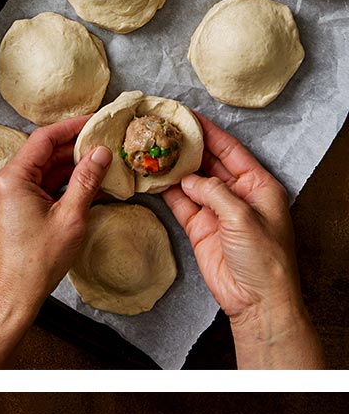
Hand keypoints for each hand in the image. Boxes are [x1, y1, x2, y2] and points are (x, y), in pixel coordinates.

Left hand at [0, 119, 110, 367]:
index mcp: (10, 179)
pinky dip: (55, 183)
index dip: (71, 127)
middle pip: (40, 154)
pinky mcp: (4, 207)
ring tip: (97, 161)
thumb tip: (101, 152)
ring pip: (38, 170)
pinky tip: (81, 182)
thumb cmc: (38, 262)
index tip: (95, 120)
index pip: (43, 139)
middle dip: (72, 148)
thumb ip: (86, 180)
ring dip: (66, 166)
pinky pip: (33, 185)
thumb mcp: (71, 217)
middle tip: (103, 142)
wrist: (14, 295)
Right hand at [162, 115, 322, 367]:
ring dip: (173, 167)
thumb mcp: (242, 216)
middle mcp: (237, 193)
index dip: (207, 131)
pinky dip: (166, 191)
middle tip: (161, 129)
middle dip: (186, 146)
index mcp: (257, 183)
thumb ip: (214, 191)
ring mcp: (216, 210)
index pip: (229, 149)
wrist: (255, 298)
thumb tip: (187, 178)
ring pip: (191, 181)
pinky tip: (151, 177)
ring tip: (150, 148)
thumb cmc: (263, 256)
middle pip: (208, 162)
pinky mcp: (199, 228)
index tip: (185, 114)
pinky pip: (180, 203)